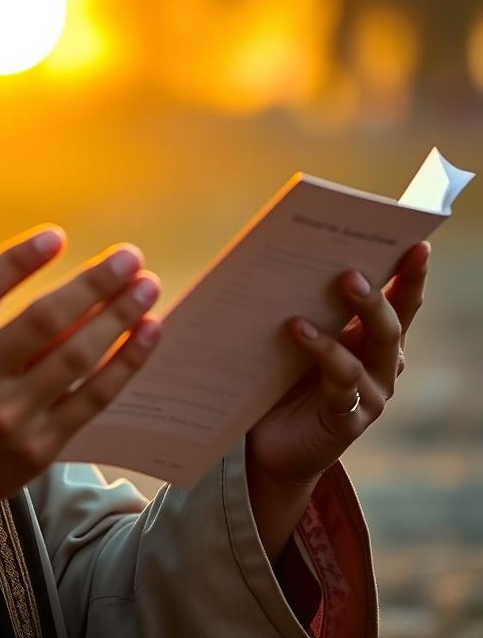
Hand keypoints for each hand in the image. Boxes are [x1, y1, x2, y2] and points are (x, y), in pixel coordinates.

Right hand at [0, 220, 161, 534]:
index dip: (19, 261)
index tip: (57, 236)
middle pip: (42, 323)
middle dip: (93, 285)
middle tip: (129, 255)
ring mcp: (8, 418)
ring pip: (74, 359)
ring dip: (117, 319)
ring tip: (146, 286)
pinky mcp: (39, 447)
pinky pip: (92, 399)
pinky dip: (124, 365)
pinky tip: (147, 332)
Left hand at [248, 240, 429, 489]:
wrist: (269, 443)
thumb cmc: (282, 378)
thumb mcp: (293, 335)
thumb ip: (302, 302)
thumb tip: (287, 249)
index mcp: (371, 338)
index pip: (400, 302)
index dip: (411, 275)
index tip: (417, 245)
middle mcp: (380, 365)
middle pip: (389, 325)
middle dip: (376, 296)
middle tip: (350, 272)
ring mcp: (370, 394)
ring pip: (373, 354)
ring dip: (352, 322)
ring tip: (325, 296)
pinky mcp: (347, 419)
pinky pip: (343, 384)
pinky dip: (323, 354)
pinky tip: (298, 332)